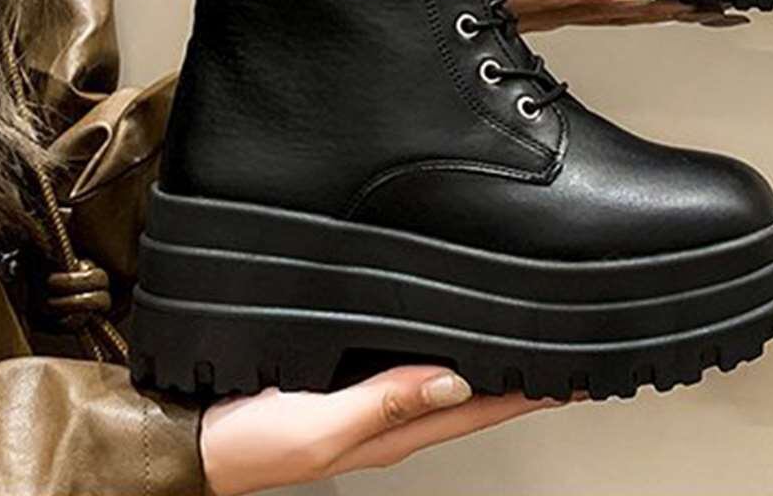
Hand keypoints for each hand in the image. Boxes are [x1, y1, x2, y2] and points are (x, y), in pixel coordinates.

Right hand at [200, 367, 569, 495]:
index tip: (575, 373)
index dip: (531, 390)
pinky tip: (460, 332)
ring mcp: (377, 397)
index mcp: (396, 428)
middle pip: (479, 390)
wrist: (197, 435)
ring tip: (534, 339)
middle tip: (572, 349)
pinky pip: (418, 360)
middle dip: (526, 372)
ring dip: (495, 359)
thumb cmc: (252, 441)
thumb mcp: (320, 428)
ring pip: (454, 373)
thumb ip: (385, 404)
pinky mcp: (355, 377)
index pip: (482, 405)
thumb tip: (453, 380)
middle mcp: (396, 412)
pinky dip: (451, 346)